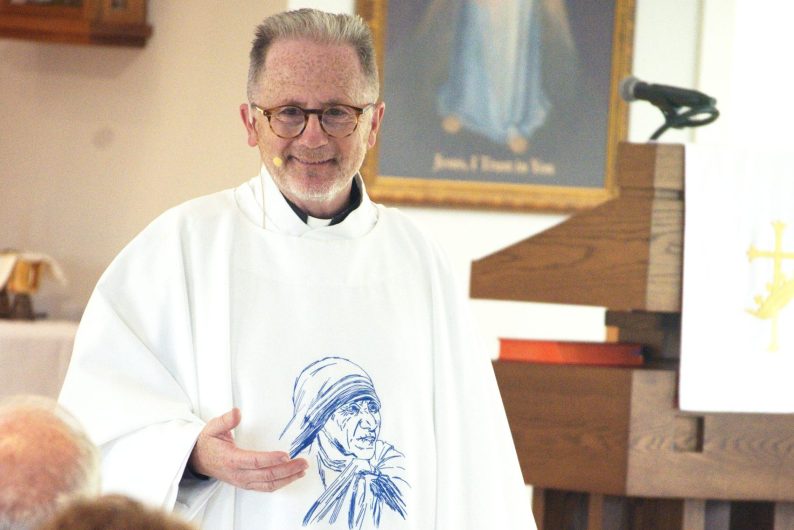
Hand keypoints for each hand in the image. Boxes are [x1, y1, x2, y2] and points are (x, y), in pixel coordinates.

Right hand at [188, 408, 307, 491]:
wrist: (198, 460)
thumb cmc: (208, 444)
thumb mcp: (212, 428)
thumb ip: (226, 420)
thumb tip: (237, 412)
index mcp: (230, 459)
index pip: (254, 461)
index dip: (271, 459)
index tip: (286, 455)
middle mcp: (238, 474)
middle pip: (266, 475)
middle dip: (287, 470)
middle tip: (302, 462)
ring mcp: (243, 481)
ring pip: (268, 484)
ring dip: (287, 478)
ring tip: (302, 470)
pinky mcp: (247, 484)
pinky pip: (266, 487)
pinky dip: (281, 483)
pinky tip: (291, 477)